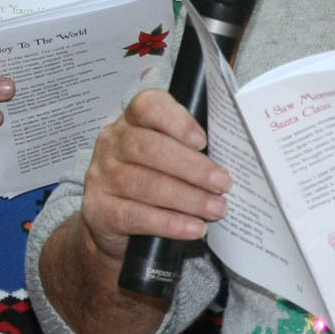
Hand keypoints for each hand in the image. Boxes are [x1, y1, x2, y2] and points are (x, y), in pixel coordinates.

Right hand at [77, 87, 228, 263]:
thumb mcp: (167, 158)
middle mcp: (112, 144)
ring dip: (188, 198)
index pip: (147, 106)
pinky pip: (136, 216)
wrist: (111, 223)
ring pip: (145, 184)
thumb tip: (235, 155)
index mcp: (132, 121)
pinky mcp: (99, 210)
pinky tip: (194, 227)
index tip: (203, 140)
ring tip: (216, 208)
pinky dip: (170, 223)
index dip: (176, 121)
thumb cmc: (151, 180)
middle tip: (223, 183)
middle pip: (150, 148)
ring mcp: (102, 177)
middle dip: (193, 167)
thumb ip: (191, 150)